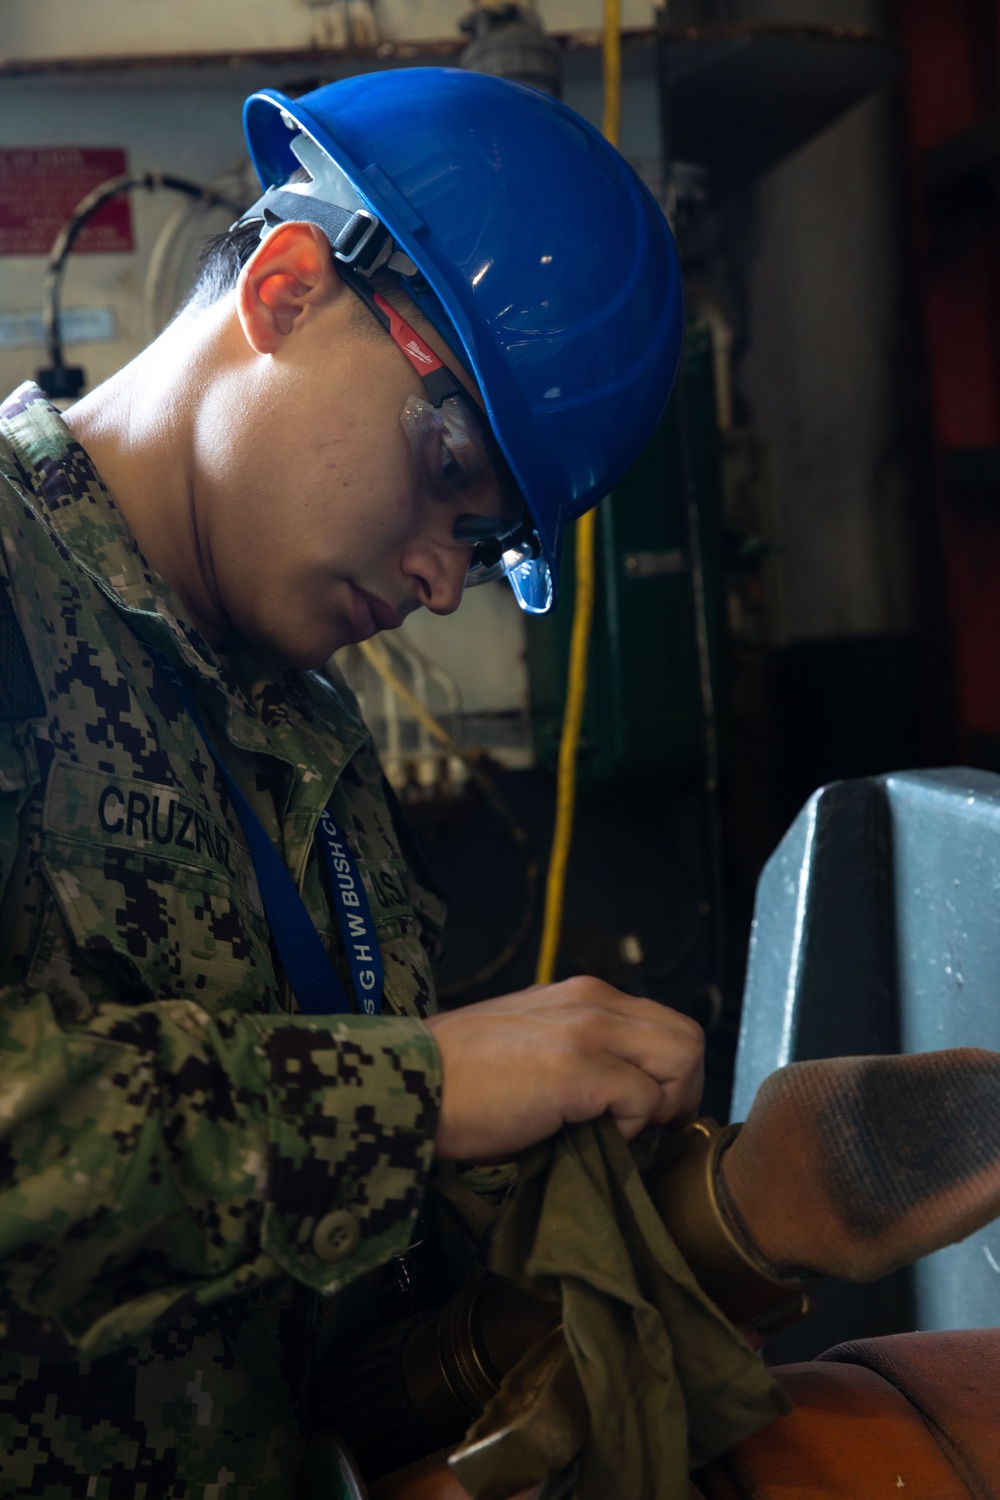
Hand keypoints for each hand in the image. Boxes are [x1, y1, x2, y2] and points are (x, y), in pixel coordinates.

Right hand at [423, 976, 703, 1161]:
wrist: (407, 1083)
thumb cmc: (457, 1080)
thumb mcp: (527, 1043)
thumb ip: (577, 1051)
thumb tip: (622, 1096)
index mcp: (582, 995)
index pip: (666, 1024)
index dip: (668, 1075)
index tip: (645, 1114)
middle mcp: (592, 1001)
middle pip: (689, 1040)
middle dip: (680, 1092)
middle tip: (644, 1129)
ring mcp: (588, 1031)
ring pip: (682, 1060)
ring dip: (662, 1106)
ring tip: (619, 1131)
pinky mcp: (578, 1068)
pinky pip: (645, 1100)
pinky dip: (628, 1129)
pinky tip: (585, 1136)